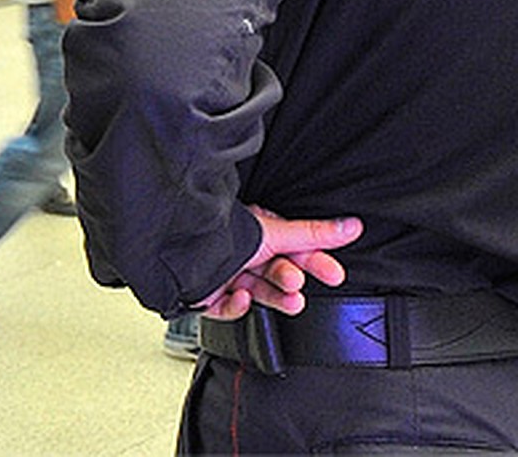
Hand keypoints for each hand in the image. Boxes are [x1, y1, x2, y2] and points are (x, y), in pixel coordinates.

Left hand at [199, 205, 363, 319]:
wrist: (181, 252)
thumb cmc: (224, 235)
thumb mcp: (275, 234)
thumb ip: (313, 234)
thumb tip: (352, 226)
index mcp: (255, 233)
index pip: (292, 248)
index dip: (314, 261)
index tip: (335, 274)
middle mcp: (240, 252)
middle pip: (275, 272)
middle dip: (290, 281)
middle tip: (296, 286)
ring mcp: (225, 273)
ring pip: (257, 291)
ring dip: (275, 298)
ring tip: (289, 301)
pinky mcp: (209, 295)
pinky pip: (228, 307)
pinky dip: (237, 306)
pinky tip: (240, 297)